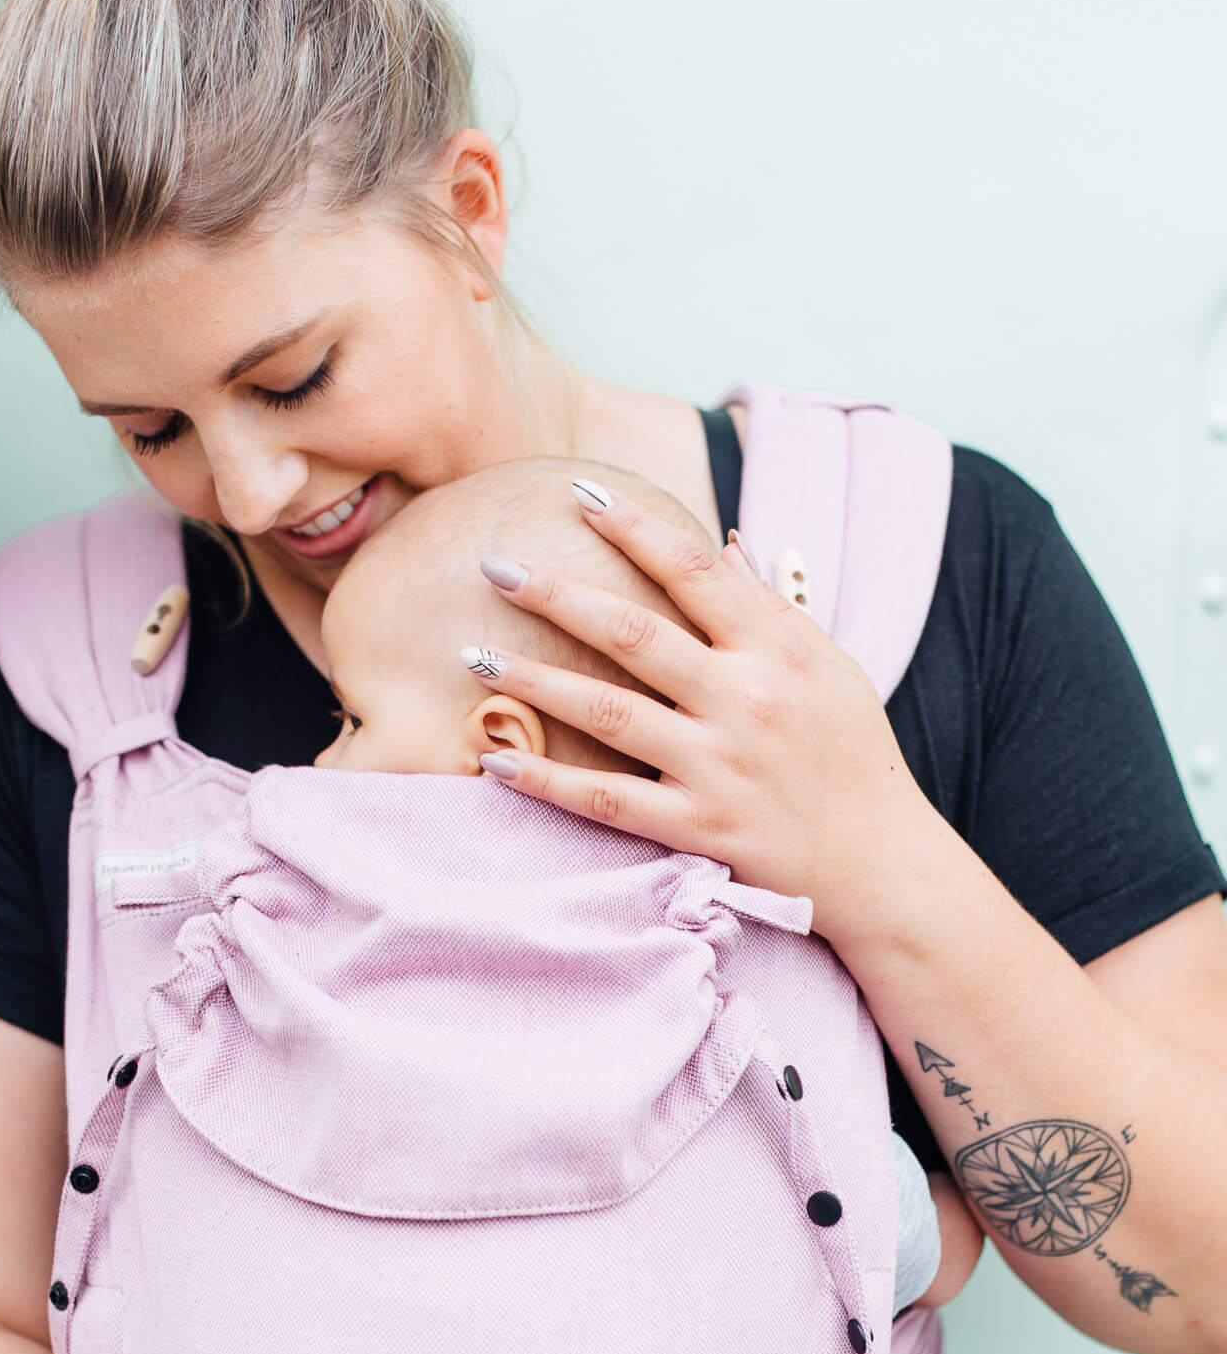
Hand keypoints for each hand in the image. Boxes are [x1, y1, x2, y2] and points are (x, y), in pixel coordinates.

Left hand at [472, 483, 937, 943]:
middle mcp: (745, 701)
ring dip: (533, 679)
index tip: (580, 492)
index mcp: (776, 650)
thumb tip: (724, 543)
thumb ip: (772, 608)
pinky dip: (548, 783)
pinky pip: (608, 802)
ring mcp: (718, 767)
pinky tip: (493, 762)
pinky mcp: (699, 827)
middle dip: (558, 594)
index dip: (636, 527)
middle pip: (635, 633)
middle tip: (494, 563)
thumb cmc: (853, 755)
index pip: (695, 571)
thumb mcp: (831, 666)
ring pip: (609, 713)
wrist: (882, 862)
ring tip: (471, 651)